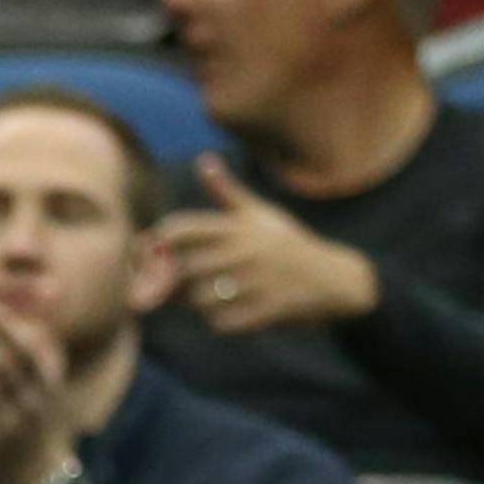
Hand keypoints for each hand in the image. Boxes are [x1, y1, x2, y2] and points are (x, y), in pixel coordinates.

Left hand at [156, 157, 377, 333]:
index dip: (157, 242)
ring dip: (199, 303)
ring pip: (199, 299)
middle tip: (183, 283)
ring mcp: (254, 281)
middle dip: (178, 280)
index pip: (180, 229)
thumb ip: (226, 192)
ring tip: (213, 296)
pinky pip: (220, 322)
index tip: (153, 252)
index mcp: (237, 225)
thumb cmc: (288, 243)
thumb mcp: (259, 212)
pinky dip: (219, 321)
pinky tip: (231, 313)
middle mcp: (243, 251)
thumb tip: (204, 161)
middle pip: (184, 269)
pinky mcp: (263, 310)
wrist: (330, 279)